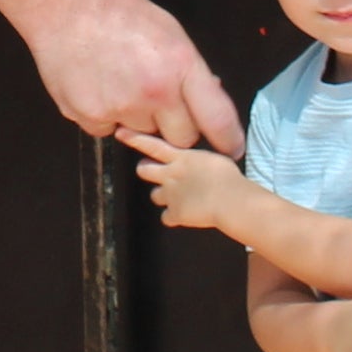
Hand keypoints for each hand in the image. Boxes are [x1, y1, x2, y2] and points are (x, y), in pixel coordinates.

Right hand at [20, 0, 244, 152]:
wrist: (66, 4)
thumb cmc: (121, 12)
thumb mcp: (170, 32)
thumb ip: (190, 71)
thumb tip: (208, 101)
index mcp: (181, 66)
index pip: (217, 119)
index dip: (228, 140)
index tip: (232, 150)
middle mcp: (155, 93)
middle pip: (182, 137)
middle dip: (177, 125)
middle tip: (159, 100)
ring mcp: (121, 108)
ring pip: (143, 134)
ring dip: (138, 119)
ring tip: (120, 83)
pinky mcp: (90, 117)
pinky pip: (108, 131)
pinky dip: (106, 116)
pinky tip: (97, 86)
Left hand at [123, 129, 261, 238]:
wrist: (230, 200)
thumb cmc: (229, 178)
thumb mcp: (215, 159)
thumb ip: (201, 160)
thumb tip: (204, 163)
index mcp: (182, 158)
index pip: (152, 145)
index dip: (134, 139)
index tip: (121, 133)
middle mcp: (171, 175)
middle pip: (144, 170)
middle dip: (145, 170)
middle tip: (151, 171)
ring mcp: (171, 195)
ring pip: (154, 195)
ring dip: (162, 196)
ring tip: (176, 196)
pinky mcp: (175, 214)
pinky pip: (166, 218)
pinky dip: (173, 218)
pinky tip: (183, 215)